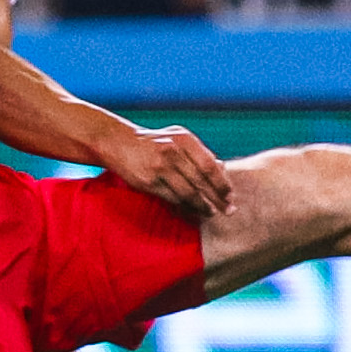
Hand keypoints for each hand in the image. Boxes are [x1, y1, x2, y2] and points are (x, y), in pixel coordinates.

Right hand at [102, 124, 233, 216]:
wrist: (119, 142)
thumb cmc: (155, 142)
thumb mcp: (177, 139)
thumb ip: (199, 153)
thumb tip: (223, 170)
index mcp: (184, 139)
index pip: (209, 165)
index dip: (222, 183)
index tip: (231, 196)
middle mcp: (173, 151)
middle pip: (201, 181)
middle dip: (217, 198)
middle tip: (228, 210)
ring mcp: (160, 167)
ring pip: (188, 192)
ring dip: (202, 206)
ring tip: (211, 213)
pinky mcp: (149, 181)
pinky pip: (172, 198)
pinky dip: (185, 207)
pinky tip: (192, 211)